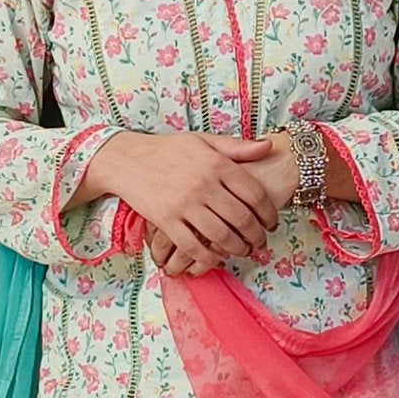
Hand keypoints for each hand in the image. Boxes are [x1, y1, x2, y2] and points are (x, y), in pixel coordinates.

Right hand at [90, 129, 297, 274]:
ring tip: (244, 251)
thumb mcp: (204, 141)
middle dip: (257, 236)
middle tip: (261, 242)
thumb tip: (268, 147)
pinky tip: (217, 257)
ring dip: (238, 249)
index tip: (272, 223)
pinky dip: (209, 256)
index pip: (254, 194)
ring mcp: (184, 204)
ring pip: (221, 236)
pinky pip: (193, 246)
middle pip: (242, 219)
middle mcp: (203, 185)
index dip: (268, 213)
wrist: (127, 159)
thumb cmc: (168, 150)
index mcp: (217, 164)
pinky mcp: (166, 221)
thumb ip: (237, 147)